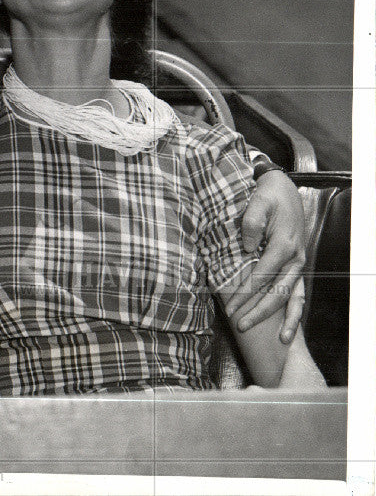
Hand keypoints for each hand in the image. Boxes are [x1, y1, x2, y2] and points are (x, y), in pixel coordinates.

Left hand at [227, 170, 306, 342]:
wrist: (283, 189)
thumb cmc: (268, 196)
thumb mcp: (258, 201)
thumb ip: (252, 222)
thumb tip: (248, 247)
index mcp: (283, 246)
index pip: (261, 277)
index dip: (244, 295)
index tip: (230, 308)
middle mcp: (295, 260)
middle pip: (277, 293)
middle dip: (259, 312)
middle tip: (241, 326)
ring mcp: (298, 265)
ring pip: (292, 298)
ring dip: (283, 319)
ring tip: (280, 340)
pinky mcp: (296, 266)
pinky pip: (297, 293)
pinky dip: (294, 311)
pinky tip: (288, 329)